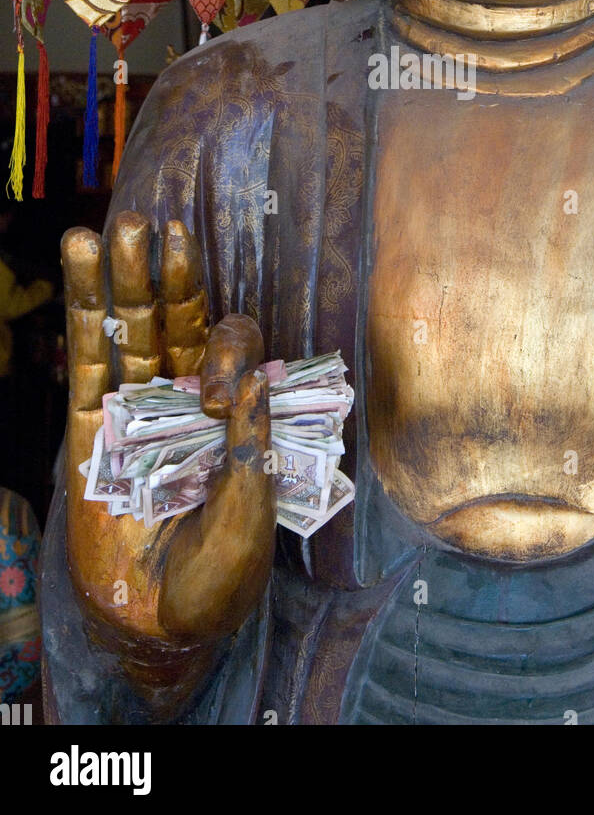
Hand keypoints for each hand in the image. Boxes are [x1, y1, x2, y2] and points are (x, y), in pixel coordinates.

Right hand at [62, 212, 274, 710]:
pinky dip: (84, 314)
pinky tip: (79, 263)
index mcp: (234, 407)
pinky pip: (88, 364)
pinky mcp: (91, 430)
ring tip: (112, 230)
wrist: (162, 624)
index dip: (228, 351)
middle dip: (168, 274)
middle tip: (156, 227)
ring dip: (120, 279)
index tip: (221, 397)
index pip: (229, 346)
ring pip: (129, 330)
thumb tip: (255, 377)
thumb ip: (252, 446)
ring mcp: (136, 409)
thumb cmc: (220, 573)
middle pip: (177, 320)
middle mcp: (185, 396)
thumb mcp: (251, 511)